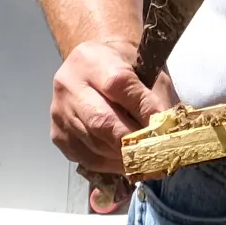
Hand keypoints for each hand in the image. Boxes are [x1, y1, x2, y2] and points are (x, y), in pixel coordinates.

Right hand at [49, 33, 168, 198]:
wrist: (96, 66)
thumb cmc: (126, 67)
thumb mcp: (147, 70)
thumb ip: (157, 98)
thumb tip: (167, 132)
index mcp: (91, 59)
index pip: (118, 85)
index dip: (142, 110)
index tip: (164, 127)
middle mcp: (68, 84)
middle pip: (101, 120)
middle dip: (132, 141)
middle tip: (156, 153)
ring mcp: (59, 111)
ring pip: (94, 144)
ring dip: (123, 157)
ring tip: (146, 160)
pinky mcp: (58, 135)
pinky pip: (86, 158)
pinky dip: (109, 164)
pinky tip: (125, 161)